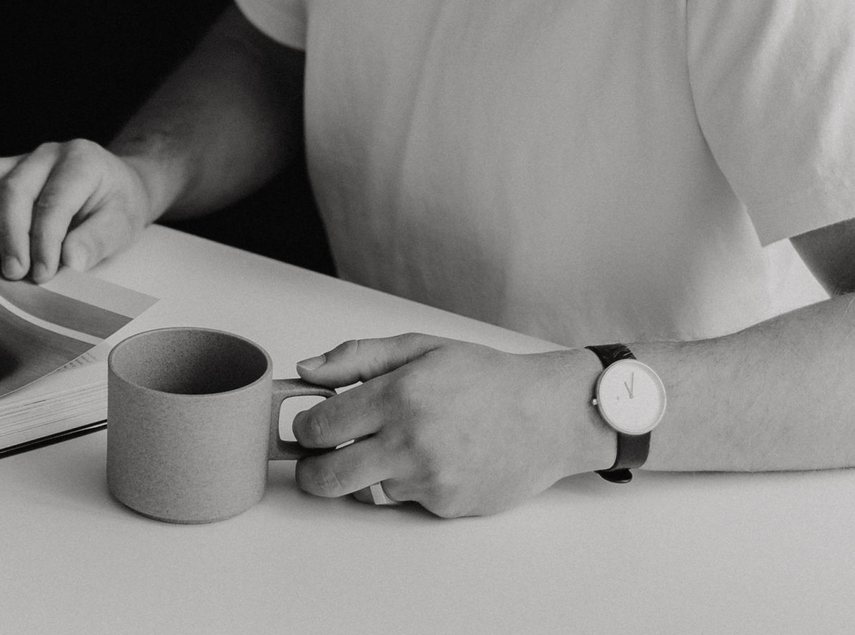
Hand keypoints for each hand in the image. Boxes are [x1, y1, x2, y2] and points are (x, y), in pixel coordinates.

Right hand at [0, 140, 155, 281]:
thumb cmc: (115, 206)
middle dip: (10, 235)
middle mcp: (46, 154)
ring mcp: (17, 160)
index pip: (54, 200)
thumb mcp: (122, 224)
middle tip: (13, 273)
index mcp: (81, 161)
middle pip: (13, 189)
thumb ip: (97, 240)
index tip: (42, 275)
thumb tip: (70, 260)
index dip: (44, 240)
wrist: (112, 186)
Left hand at [290, 336, 609, 517]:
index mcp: (397, 395)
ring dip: (367, 473)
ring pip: (365, 490)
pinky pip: (404, 500)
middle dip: (311, 471)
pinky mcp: (445, 506)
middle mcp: (408, 441)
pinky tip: (433, 459)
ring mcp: (427, 479)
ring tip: (396, 447)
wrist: (550, 416)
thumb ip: (356, 357)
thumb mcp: (420, 347)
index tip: (310, 426)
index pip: (316, 427)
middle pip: (325, 477)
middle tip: (318, 459)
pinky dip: (407, 484)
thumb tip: (306, 371)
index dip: (304, 428)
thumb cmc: (486, 378)